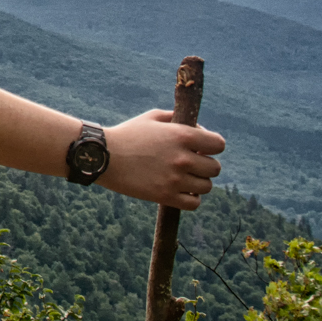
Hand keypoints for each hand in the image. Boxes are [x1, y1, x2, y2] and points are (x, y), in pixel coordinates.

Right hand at [101, 109, 225, 208]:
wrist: (102, 156)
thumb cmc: (127, 134)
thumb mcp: (152, 117)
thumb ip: (177, 119)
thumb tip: (199, 129)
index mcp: (181, 135)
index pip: (219, 144)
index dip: (212, 146)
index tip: (202, 148)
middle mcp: (182, 158)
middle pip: (215, 168)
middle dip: (205, 164)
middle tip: (190, 163)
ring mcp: (175, 179)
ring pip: (207, 186)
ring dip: (198, 182)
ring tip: (184, 178)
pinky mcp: (165, 196)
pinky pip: (194, 203)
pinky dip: (191, 198)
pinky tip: (180, 190)